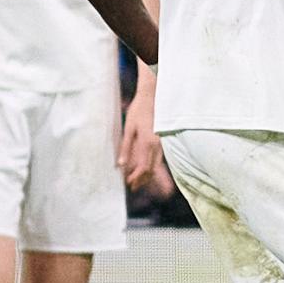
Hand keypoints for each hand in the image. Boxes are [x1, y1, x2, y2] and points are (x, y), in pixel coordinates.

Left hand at [119, 69, 164, 189]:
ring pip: (156, 164)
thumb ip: (126, 148)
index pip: (143, 168)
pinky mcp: (163, 139)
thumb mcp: (129, 129)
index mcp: (147, 143)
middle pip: (151, 169)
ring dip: (147, 173)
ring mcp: (162, 142)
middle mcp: (157, 145)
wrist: (153, 96)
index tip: (128, 183)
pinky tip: (145, 166)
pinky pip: (158, 157)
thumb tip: (121, 165)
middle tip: (133, 186)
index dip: (136, 178)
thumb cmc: (139, 110)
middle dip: (142, 179)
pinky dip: (151, 165)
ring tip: (138, 179)